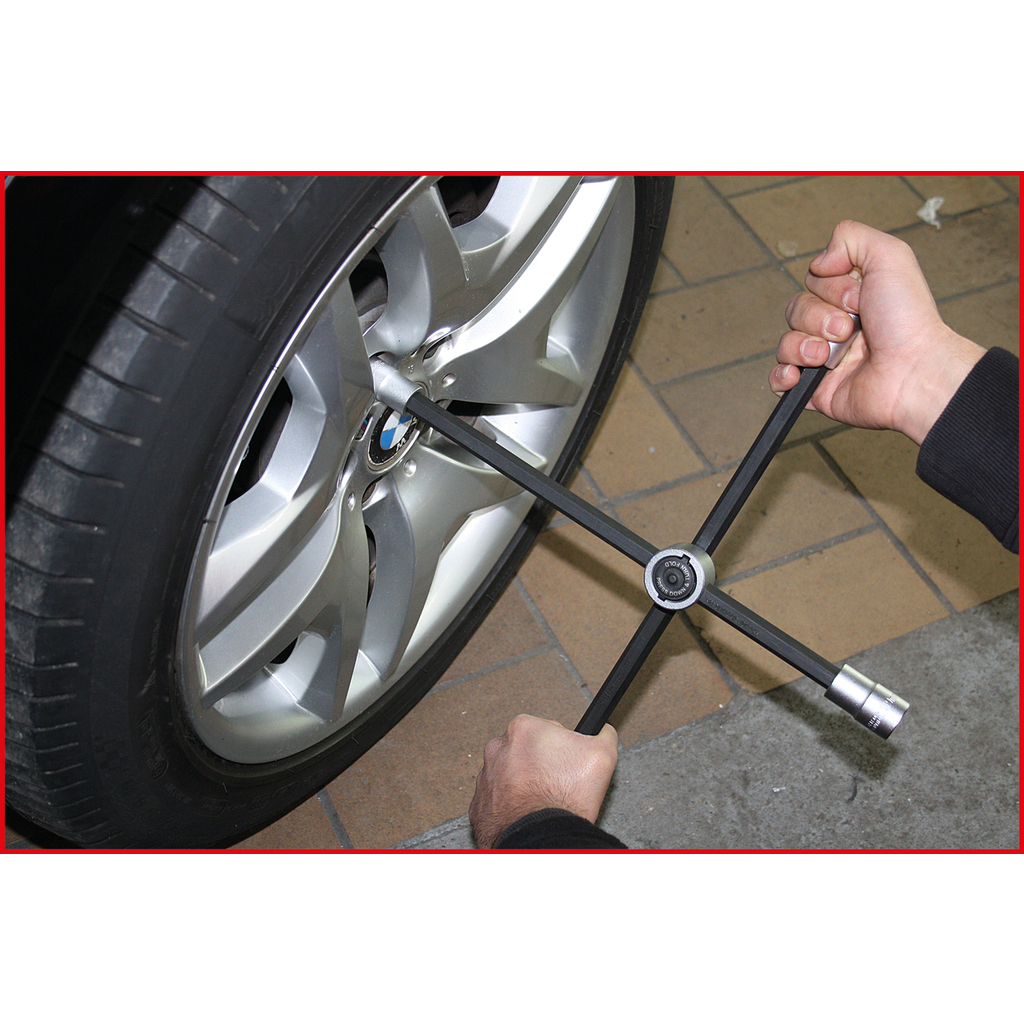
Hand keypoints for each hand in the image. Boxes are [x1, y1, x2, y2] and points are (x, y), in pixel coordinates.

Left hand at [469, 714, 618, 848]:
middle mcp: (498, 747)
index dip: (564, 750)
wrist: (540, 836)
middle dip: (542, 765)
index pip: (549, 731)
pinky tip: (529, 812)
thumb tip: (601, 730)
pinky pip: (499, 799)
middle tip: (559, 785)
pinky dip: (512, 805)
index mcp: (523, 728)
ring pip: (512, 775)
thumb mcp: (601, 754)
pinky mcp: (480, 803)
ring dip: (526, 785)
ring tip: (544, 801)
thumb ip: (601, 734)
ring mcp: (486, 776)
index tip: (569, 766)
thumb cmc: (564, 797)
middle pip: (528, 751)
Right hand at [771, 220, 984, 444]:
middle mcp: (838, 327)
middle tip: (850, 329)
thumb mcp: (891, 257)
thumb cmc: (909, 322)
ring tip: (829, 357)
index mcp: (853, 299)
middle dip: (818, 317)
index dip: (831, 288)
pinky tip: (798, 374)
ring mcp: (824, 360)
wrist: (913, 374)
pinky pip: (778, 379)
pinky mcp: (815, 390)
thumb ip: (852, 238)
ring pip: (786, 343)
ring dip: (804, 346)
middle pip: (796, 309)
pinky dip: (782, 375)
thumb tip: (819, 261)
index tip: (859, 299)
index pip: (814, 282)